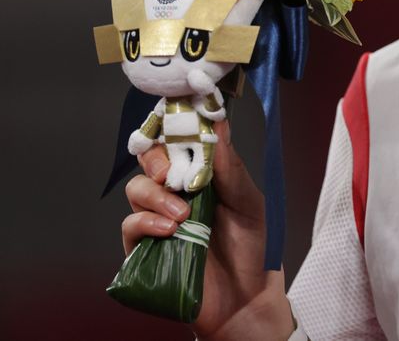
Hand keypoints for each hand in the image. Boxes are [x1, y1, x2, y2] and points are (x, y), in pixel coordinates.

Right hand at [122, 119, 294, 340]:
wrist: (245, 297)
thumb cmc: (250, 247)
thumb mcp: (249, 202)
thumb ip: (231, 169)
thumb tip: (219, 127)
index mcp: (200, 177)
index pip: (176, 144)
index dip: (172, 130)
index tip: (178, 120)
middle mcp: (175, 194)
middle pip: (150, 163)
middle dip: (156, 159)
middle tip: (171, 172)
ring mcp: (157, 221)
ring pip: (137, 191)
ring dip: (156, 196)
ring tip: (182, 214)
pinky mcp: (144, 250)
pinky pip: (130, 228)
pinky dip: (146, 223)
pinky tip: (168, 230)